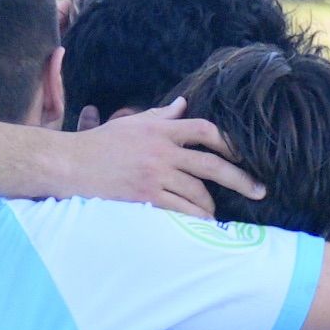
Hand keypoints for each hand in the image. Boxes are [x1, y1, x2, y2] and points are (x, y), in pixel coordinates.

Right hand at [58, 106, 262, 217]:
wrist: (69, 165)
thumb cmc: (98, 145)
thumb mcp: (131, 124)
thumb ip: (160, 115)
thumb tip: (182, 103)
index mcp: (160, 130)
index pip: (205, 130)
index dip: (229, 143)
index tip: (242, 155)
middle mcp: (162, 151)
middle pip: (212, 164)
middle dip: (241, 178)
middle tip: (261, 190)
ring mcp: (155, 176)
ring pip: (198, 193)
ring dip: (212, 206)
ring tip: (217, 214)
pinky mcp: (146, 198)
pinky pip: (181, 211)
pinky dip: (196, 220)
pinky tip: (204, 226)